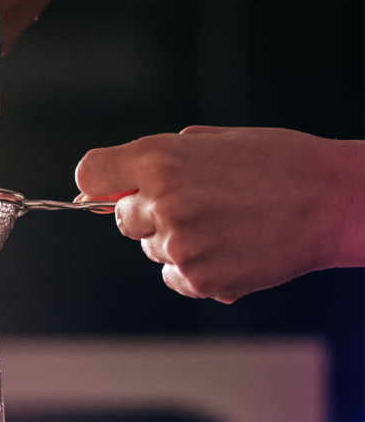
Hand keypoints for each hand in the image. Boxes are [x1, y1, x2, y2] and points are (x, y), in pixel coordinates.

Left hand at [75, 126, 364, 302]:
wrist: (330, 201)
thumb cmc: (278, 164)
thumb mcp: (211, 142)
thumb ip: (158, 160)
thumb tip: (115, 183)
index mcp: (159, 160)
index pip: (91, 174)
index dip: (100, 183)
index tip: (110, 189)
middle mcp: (162, 203)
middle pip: (121, 219)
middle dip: (149, 213)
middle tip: (198, 203)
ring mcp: (180, 246)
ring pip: (152, 249)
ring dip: (177, 241)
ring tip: (225, 223)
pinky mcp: (199, 279)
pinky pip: (174, 277)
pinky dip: (196, 268)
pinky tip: (231, 247)